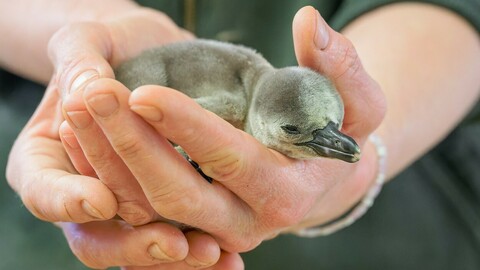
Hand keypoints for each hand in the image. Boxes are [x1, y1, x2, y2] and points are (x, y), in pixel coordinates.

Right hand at [6, 7, 237, 268]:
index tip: (102, 199)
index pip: (43, 193)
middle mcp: (81, 195)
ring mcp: (122, 209)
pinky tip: (227, 261)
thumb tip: (89, 87)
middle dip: (136, 240)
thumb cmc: (112, 46)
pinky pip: (172, 246)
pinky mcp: (161, 211)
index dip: (70, 201)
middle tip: (173, 240)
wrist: (145, 56)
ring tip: (208, 253)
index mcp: (43, 162)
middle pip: (96, 236)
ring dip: (171, 256)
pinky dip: (193, 257)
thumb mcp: (89, 39)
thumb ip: (80, 59)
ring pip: (138, 247)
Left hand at [61, 6, 385, 252]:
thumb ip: (340, 66)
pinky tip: (86, 135)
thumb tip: (308, 22)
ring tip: (78, 107)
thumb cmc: (339, 135)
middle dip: (131, 145)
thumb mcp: (358, 103)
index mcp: (285, 194)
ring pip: (149, 207)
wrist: (322, 180)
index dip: (187, 127)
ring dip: (108, 160)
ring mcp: (215, 230)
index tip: (143, 90)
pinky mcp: (194, 225)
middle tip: (92, 95)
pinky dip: (110, 175)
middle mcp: (245, 223)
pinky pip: (142, 208)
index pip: (230, 161)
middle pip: (176, 194)